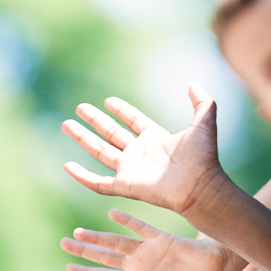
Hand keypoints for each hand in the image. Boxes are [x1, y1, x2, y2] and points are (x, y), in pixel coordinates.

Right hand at [62, 83, 223, 217]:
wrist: (199, 185)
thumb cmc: (203, 157)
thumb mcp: (204, 122)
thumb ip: (202, 102)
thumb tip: (195, 84)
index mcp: (156, 139)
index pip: (134, 122)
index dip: (122, 111)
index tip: (107, 101)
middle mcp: (141, 154)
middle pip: (112, 134)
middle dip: (95, 121)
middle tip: (80, 108)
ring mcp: (131, 170)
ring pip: (100, 152)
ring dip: (83, 138)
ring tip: (67, 124)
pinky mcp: (124, 186)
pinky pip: (97, 183)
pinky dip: (82, 176)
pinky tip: (67, 166)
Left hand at [62, 208, 236, 270]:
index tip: (69, 269)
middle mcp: (138, 264)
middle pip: (104, 256)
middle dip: (84, 251)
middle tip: (63, 243)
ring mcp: (147, 250)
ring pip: (116, 242)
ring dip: (97, 238)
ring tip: (77, 232)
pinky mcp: (160, 238)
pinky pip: (141, 228)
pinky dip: (127, 222)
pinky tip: (111, 215)